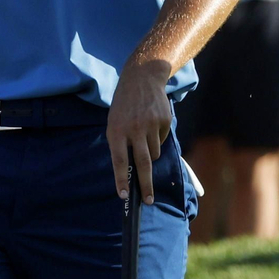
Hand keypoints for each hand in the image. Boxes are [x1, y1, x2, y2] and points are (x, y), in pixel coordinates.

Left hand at [106, 60, 172, 203]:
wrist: (142, 78)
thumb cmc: (124, 105)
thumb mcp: (114, 121)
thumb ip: (120, 143)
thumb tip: (129, 169)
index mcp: (117, 130)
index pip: (120, 160)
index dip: (121, 179)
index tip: (123, 195)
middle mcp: (134, 129)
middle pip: (142, 163)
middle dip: (145, 185)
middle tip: (148, 200)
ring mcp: (151, 125)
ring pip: (153, 154)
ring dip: (149, 153)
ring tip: (143, 136)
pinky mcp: (164, 121)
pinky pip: (161, 140)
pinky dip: (157, 138)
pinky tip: (151, 124)